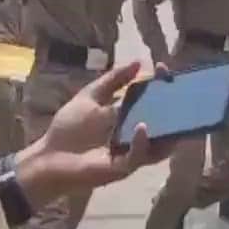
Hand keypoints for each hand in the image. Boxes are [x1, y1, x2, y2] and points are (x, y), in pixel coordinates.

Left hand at [25, 62, 174, 195]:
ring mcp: (135, 151)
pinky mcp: (126, 166)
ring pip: (162, 141)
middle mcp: (138, 133)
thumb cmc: (69, 129)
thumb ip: (113, 80)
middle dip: (174, 104)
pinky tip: (142, 127)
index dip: (160, 83)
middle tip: (178, 89)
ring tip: (174, 110)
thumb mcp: (90, 97)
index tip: (163, 68)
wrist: (50, 158)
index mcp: (131, 115)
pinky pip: (140, 154)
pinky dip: (142, 141)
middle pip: (164, 119)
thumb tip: (140, 62)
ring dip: (169, 127)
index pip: (152, 98)